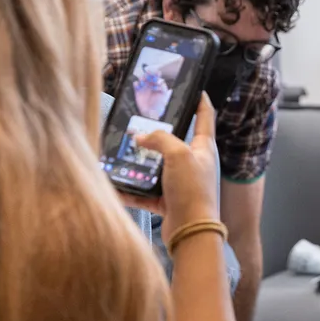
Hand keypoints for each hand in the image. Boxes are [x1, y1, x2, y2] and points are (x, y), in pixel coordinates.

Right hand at [123, 93, 219, 237]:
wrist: (192, 231)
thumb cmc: (193, 189)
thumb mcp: (178, 154)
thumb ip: (159, 140)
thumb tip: (141, 138)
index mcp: (204, 149)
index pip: (205, 118)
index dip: (200, 102)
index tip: (195, 89)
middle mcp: (194, 164)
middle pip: (175, 143)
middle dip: (157, 134)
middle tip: (139, 121)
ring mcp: (181, 183)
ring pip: (157, 167)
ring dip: (140, 162)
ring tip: (120, 152)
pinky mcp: (169, 201)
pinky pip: (146, 192)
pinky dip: (131, 190)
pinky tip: (114, 185)